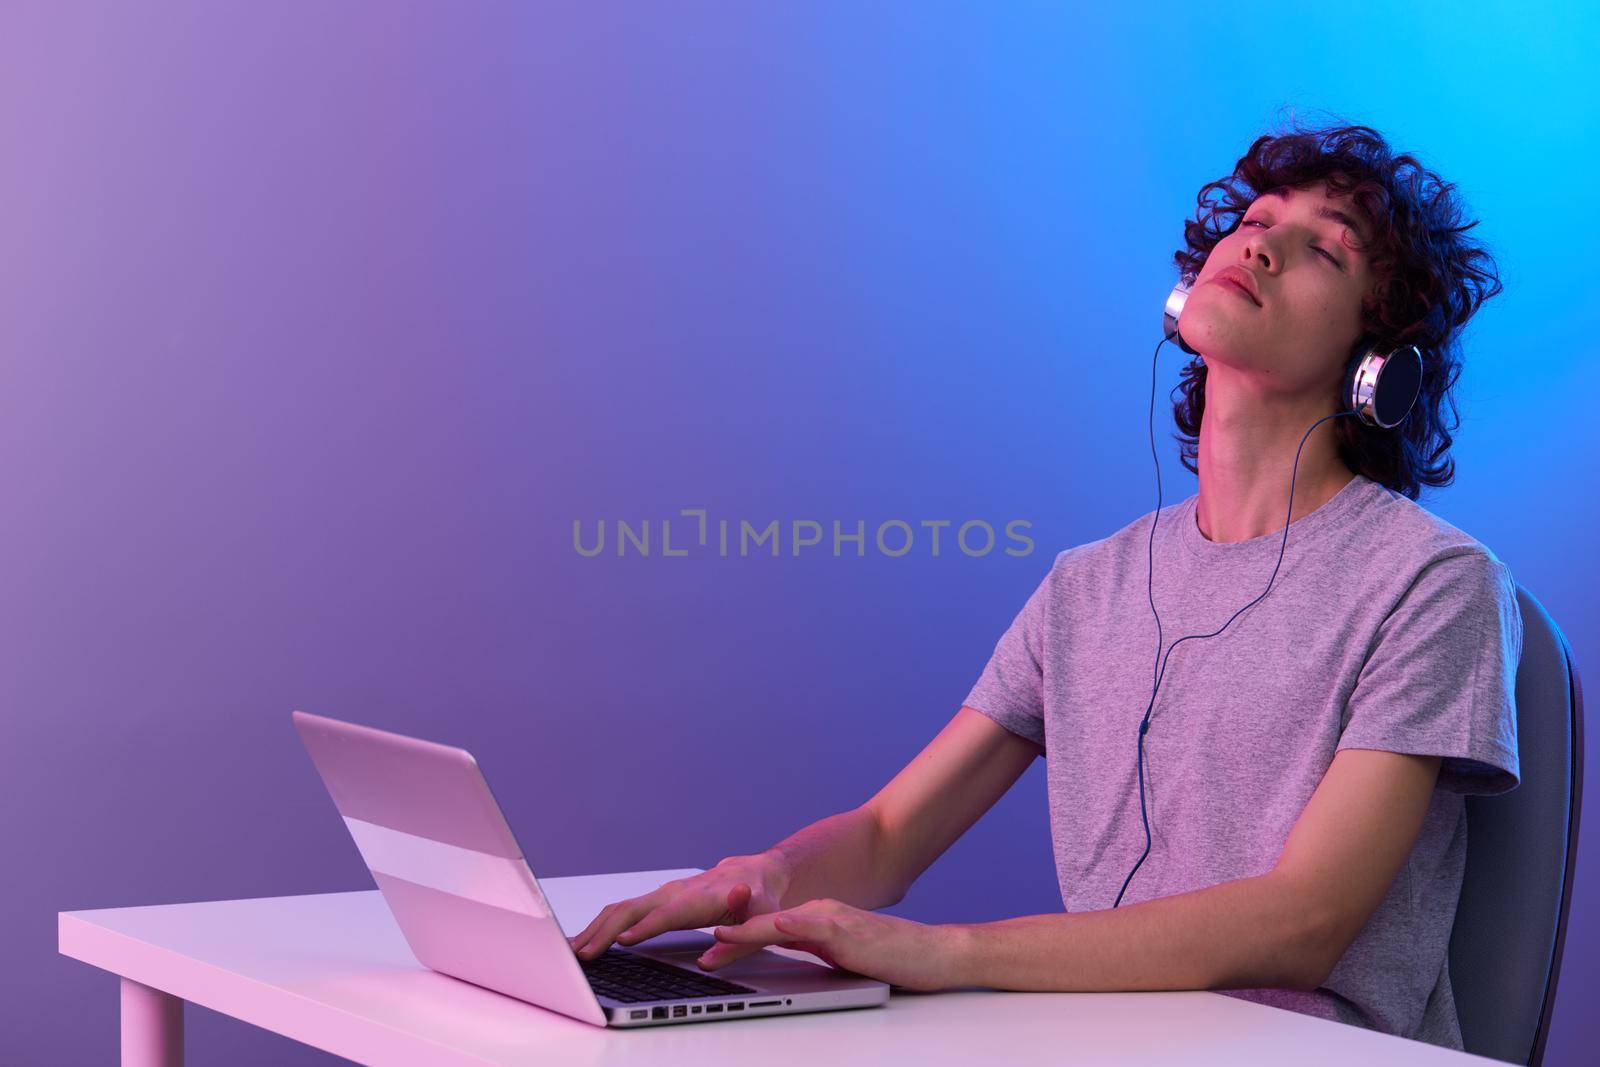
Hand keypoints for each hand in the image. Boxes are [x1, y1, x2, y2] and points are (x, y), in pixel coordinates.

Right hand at [567, 853, 789, 965]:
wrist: (756, 873)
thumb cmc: (760, 898)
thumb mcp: (761, 920)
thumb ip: (737, 942)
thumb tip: (708, 961)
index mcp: (703, 897)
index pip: (668, 914)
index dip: (645, 927)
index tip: (622, 940)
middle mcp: (678, 891)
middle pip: (634, 909)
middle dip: (606, 931)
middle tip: (584, 955)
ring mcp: (664, 893)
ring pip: (622, 908)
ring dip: (596, 928)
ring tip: (575, 950)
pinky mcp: (658, 899)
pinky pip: (623, 909)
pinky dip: (602, 923)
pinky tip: (587, 938)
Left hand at [698, 897, 963, 991]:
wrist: (932, 953)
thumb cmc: (891, 958)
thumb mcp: (838, 954)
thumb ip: (809, 947)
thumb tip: (778, 951)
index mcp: (815, 919)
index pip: (764, 927)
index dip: (732, 935)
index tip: (704, 946)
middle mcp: (818, 913)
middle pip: (762, 924)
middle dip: (727, 935)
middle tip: (701, 950)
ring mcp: (831, 919)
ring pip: (777, 924)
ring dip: (744, 932)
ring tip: (714, 941)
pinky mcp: (847, 931)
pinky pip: (810, 928)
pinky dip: (785, 928)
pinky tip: (770, 928)